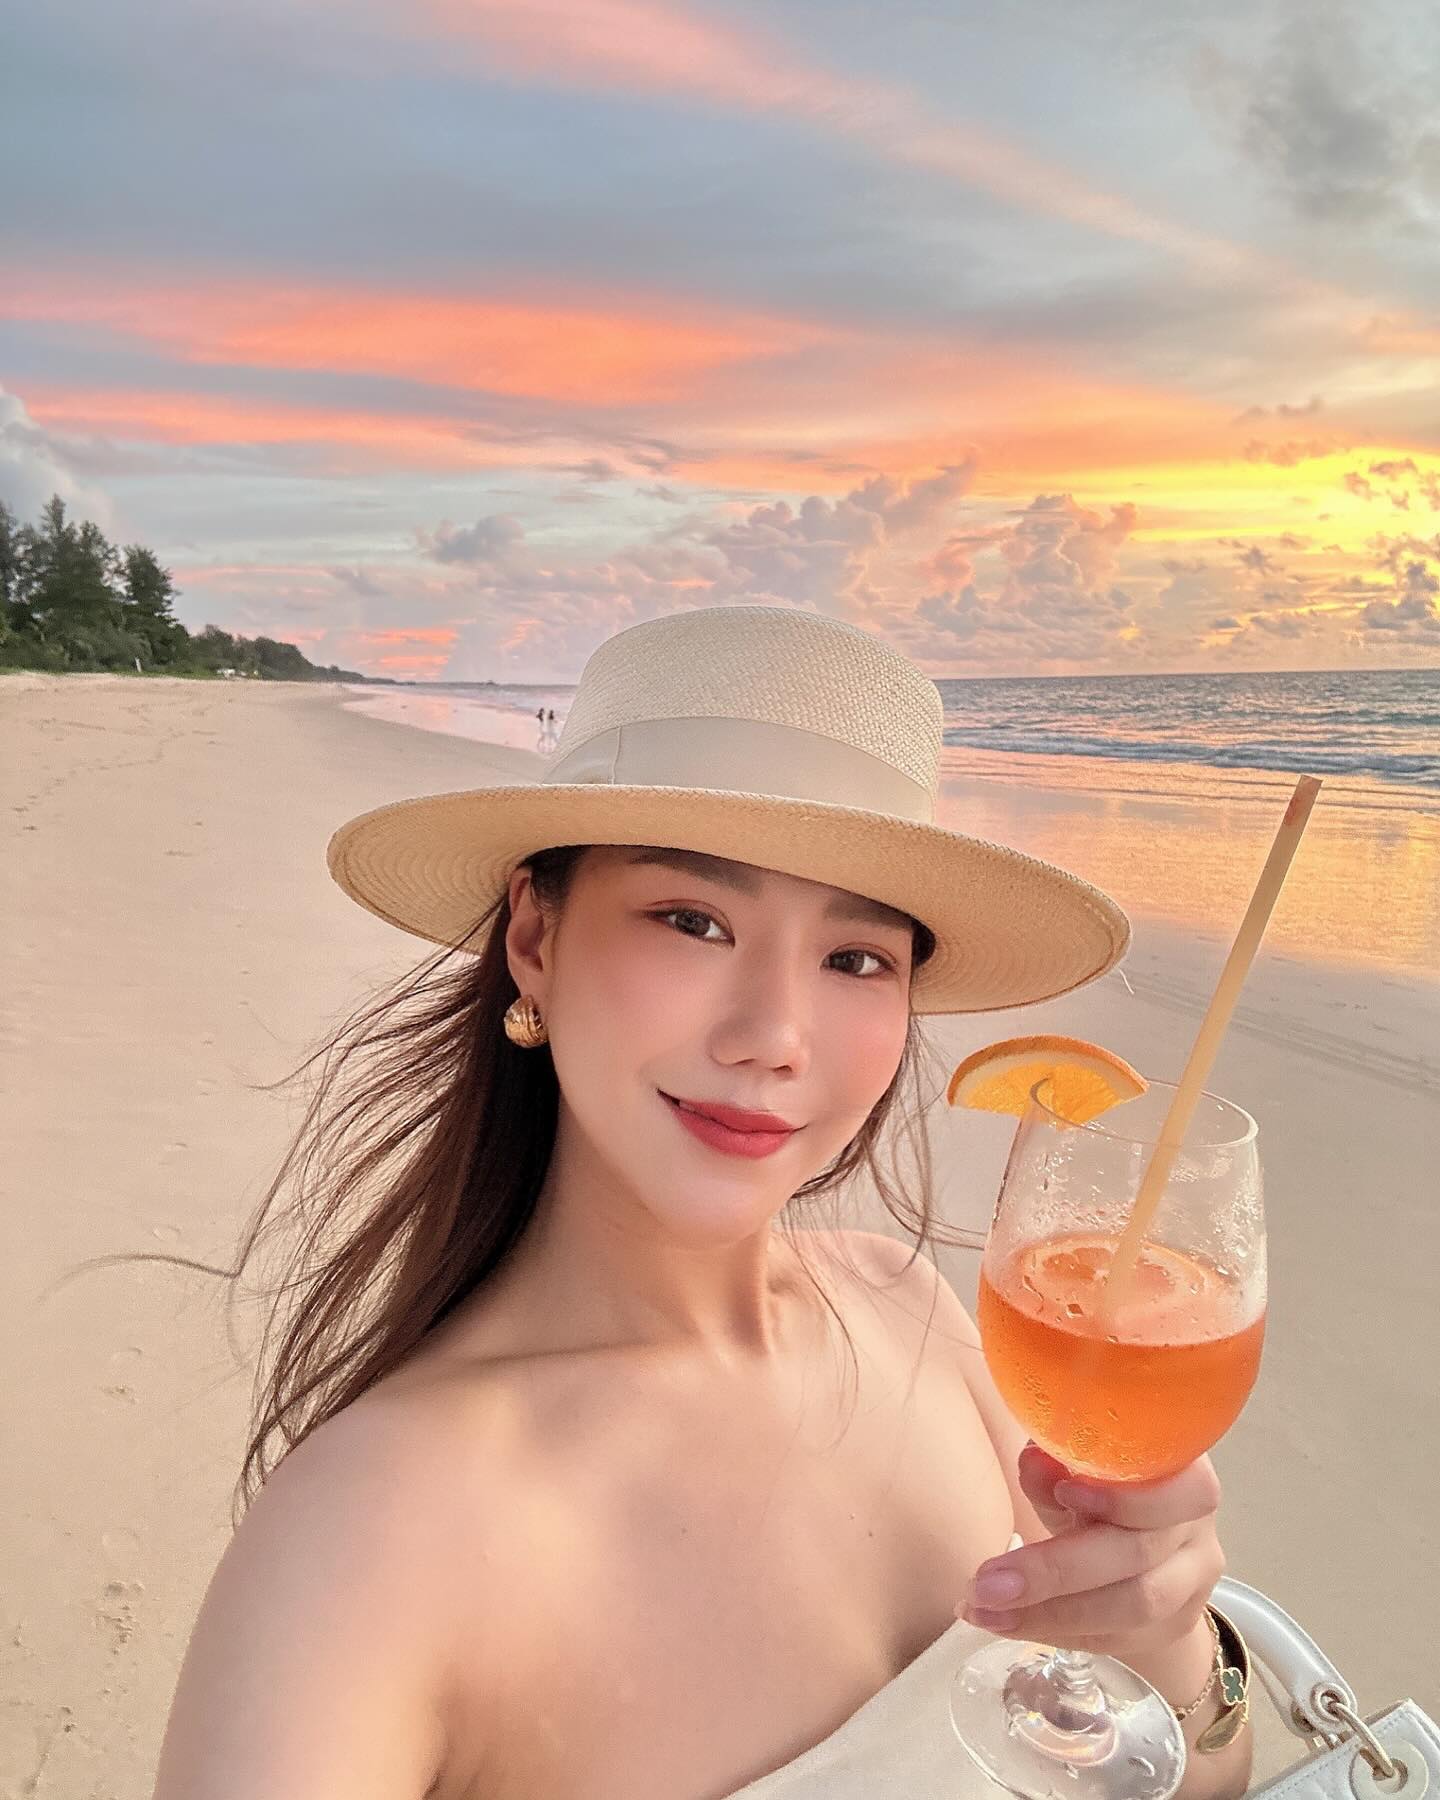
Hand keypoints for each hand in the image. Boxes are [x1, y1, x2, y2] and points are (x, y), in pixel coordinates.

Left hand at [958, 1444, 1226, 1661]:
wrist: (1142, 1532)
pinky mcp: (1175, 1625)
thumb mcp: (1079, 1467)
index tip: (1062, 1493)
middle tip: (986, 1582)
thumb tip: (1036, 1462)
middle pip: (1139, 1555)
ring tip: (986, 1610)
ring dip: (1051, 1614)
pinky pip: (1119, 1639)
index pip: (1177, 1489)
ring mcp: (1193, 1583)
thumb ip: (1057, 1462)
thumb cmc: (1104, 1483)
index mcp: (1185, 1474)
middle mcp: (1198, 1529)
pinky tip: (1010, 1622)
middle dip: (1057, 1571)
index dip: (1122, 1497)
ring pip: (1133, 1607)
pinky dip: (1060, 1631)